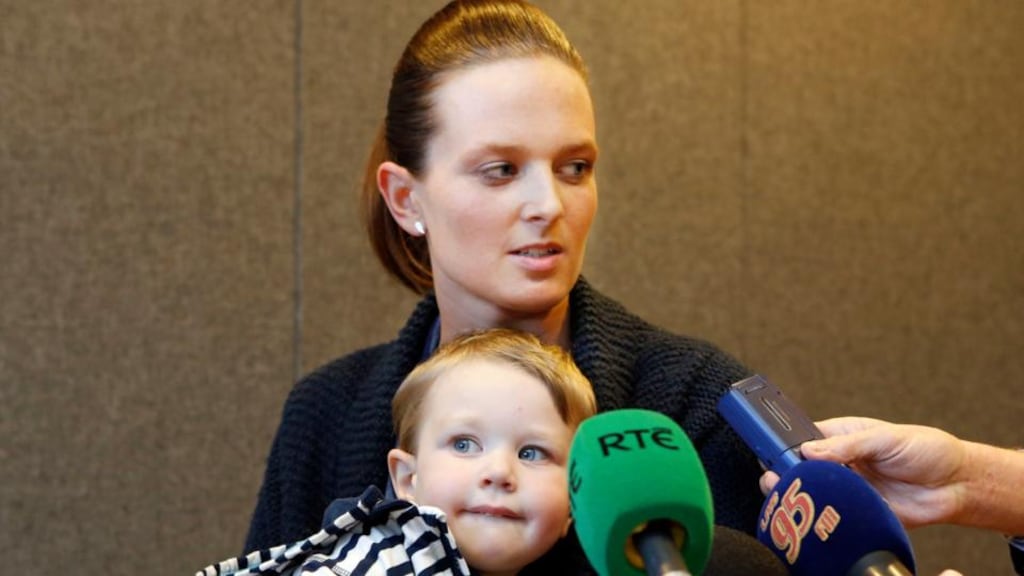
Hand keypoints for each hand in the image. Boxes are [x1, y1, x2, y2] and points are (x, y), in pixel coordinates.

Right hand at [759, 417, 967, 528]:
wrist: (958, 485)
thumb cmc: (928, 450)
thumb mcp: (886, 438)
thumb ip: (848, 445)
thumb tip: (810, 450)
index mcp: (844, 437)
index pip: (806, 439)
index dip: (790, 446)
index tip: (779, 453)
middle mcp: (843, 462)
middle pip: (804, 469)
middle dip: (790, 473)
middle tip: (780, 477)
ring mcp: (850, 488)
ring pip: (816, 493)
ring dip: (805, 494)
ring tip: (792, 493)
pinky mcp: (860, 511)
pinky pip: (836, 514)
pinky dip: (825, 514)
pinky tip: (818, 510)